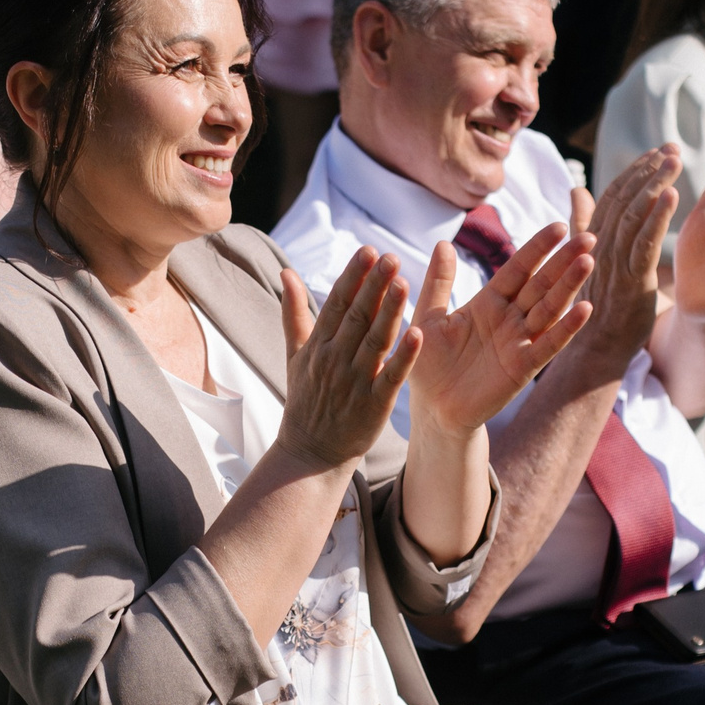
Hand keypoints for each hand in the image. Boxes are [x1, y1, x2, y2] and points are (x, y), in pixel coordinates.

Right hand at [277, 252, 419, 469]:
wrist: (310, 453)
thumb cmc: (306, 400)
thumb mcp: (295, 355)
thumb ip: (294, 312)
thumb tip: (286, 272)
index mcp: (318, 346)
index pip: (337, 304)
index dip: (354, 277)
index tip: (368, 251)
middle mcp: (335, 360)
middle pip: (357, 317)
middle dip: (374, 285)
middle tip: (391, 257)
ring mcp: (355, 383)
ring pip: (375, 341)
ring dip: (390, 312)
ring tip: (404, 283)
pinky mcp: (374, 406)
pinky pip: (391, 377)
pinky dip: (404, 357)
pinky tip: (418, 334)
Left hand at [407, 222, 594, 434]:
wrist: (432, 408)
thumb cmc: (429, 363)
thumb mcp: (428, 317)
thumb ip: (438, 282)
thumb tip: (443, 243)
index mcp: (489, 302)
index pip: (518, 269)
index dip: (537, 249)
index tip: (559, 226)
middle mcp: (509, 319)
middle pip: (541, 284)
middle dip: (564, 261)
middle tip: (588, 235)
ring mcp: (519, 342)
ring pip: (549, 309)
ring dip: (569, 286)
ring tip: (588, 261)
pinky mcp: (522, 368)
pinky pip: (548, 345)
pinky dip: (566, 328)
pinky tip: (585, 308)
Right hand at [576, 144, 681, 359]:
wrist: (597, 346)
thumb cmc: (595, 303)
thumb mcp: (586, 257)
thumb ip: (583, 223)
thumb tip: (576, 190)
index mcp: (592, 239)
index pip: (612, 194)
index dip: (635, 170)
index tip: (656, 151)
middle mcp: (600, 246)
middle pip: (624, 198)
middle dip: (649, 170)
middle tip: (671, 148)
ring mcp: (615, 262)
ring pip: (634, 215)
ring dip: (655, 184)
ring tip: (675, 161)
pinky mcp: (632, 280)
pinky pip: (645, 243)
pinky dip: (658, 217)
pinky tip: (672, 196)